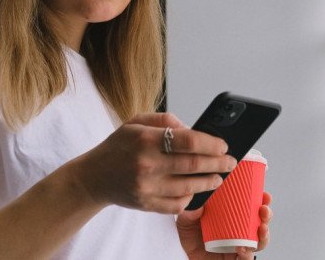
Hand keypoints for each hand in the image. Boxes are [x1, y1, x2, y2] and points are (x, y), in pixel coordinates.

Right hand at [73, 112, 236, 213]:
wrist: (94, 177)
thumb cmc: (119, 146)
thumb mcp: (137, 122)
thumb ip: (166, 120)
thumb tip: (193, 128)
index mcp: (146, 139)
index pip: (189, 140)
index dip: (212, 143)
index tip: (224, 145)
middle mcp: (147, 164)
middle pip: (194, 165)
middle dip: (219, 163)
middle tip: (230, 162)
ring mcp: (147, 187)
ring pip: (190, 186)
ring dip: (210, 182)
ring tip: (219, 177)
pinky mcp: (146, 204)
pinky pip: (177, 204)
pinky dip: (191, 197)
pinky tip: (196, 189)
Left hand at [176, 191, 272, 259]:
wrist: (184, 257)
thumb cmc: (188, 237)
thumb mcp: (186, 221)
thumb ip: (190, 212)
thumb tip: (200, 203)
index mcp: (232, 218)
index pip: (251, 208)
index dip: (261, 201)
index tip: (264, 195)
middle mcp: (239, 232)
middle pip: (260, 223)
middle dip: (267, 216)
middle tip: (264, 209)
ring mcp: (238, 247)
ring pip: (259, 242)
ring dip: (264, 235)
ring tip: (261, 228)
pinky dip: (248, 254)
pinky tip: (244, 248)